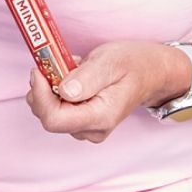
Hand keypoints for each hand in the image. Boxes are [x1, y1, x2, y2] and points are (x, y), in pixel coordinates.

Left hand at [25, 41, 190, 142]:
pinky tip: (72, 78)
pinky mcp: (84, 122)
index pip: (54, 119)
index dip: (39, 95)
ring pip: (49, 113)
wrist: (152, 72)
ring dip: (50, 88)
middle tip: (56, 65)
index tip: (39, 70)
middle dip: (42, 89)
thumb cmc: (133, 64)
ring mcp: (88, 128)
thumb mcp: (110, 62)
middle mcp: (93, 129)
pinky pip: (57, 109)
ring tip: (71, 70)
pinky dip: (56, 91)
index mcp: (101, 117)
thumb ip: (86, 78)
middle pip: (48, 117)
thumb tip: (63, 91)